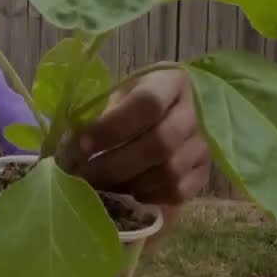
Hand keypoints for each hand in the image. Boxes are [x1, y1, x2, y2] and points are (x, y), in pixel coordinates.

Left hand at [70, 67, 210, 205]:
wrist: (176, 111)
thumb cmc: (138, 100)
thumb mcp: (121, 92)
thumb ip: (101, 112)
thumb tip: (70, 146)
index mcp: (172, 82)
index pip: (147, 103)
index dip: (112, 127)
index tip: (80, 144)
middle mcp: (196, 112)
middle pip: (159, 143)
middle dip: (113, 164)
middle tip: (82, 175)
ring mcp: (205, 144)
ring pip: (169, 172)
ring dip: (128, 183)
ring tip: (100, 183)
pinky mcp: (205, 171)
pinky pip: (177, 191)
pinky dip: (148, 195)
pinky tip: (128, 189)